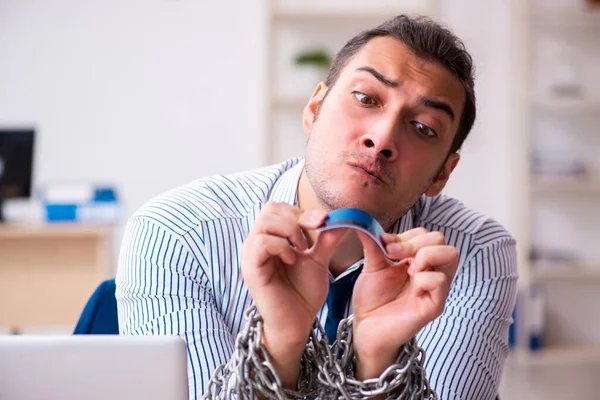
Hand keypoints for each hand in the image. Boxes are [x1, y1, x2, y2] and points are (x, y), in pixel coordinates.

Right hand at [241, 202, 347, 386]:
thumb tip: (345, 217)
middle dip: (297, 217)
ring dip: (290, 231)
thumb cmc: (303, 293)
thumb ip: (327, 238)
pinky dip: (282, 246)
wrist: (297, 323)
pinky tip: (292, 260)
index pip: (278, 208)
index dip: (302, 211)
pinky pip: (262, 243)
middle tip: (313, 236)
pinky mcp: (251, 269)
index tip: (323, 221)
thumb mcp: (318, 259)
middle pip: (269, 209)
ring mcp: (251, 255)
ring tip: (303, 250)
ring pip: (265, 222)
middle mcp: (256, 243)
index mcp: (269, 238)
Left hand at [351, 228, 458, 378]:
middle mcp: (431, 271)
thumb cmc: (372, 299)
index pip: (427, 234)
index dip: (406, 236)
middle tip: (394, 256)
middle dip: (415, 242)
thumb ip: (373, 243)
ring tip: (406, 269)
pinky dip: (424, 277)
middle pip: (442, 239)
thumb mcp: (372, 265)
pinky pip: (440, 280)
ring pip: (450, 254)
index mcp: (419, 260)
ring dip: (425, 254)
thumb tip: (362, 218)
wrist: (366, 327)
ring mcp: (436, 289)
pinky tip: (411, 284)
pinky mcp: (434, 305)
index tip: (384, 246)